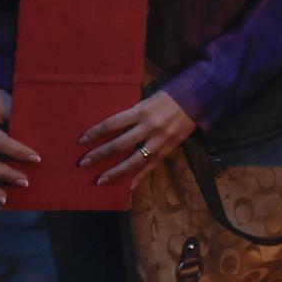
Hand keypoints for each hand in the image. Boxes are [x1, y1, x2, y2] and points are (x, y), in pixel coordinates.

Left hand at [78, 90, 196, 185]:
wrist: (200, 98)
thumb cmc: (172, 94)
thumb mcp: (149, 98)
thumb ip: (134, 112)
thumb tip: (114, 125)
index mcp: (142, 110)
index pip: (112, 124)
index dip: (95, 133)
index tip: (81, 141)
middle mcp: (149, 127)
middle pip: (119, 144)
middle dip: (99, 155)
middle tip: (83, 163)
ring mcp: (160, 140)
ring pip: (134, 161)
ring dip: (115, 172)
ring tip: (100, 180)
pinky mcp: (169, 149)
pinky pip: (151, 166)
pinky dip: (139, 177)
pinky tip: (127, 187)